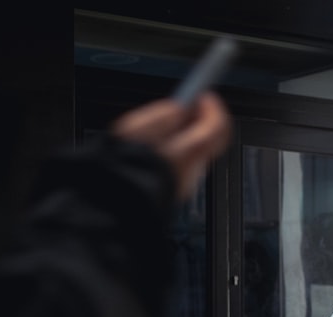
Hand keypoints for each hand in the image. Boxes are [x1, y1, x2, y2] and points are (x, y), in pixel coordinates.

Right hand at [111, 92, 230, 201]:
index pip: (218, 126)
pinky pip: (181, 167)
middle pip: (207, 140)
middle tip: (183, 109)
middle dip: (197, 122)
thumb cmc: (122, 167)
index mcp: (190, 152)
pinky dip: (175, 153)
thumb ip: (165, 115)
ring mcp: (186, 184)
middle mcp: (194, 171)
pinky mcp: (174, 192)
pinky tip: (156, 149)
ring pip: (194, 154)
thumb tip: (179, 109)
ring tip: (162, 128)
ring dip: (184, 138)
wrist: (113, 204)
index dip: (212, 108)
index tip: (203, 96)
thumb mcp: (138, 127)